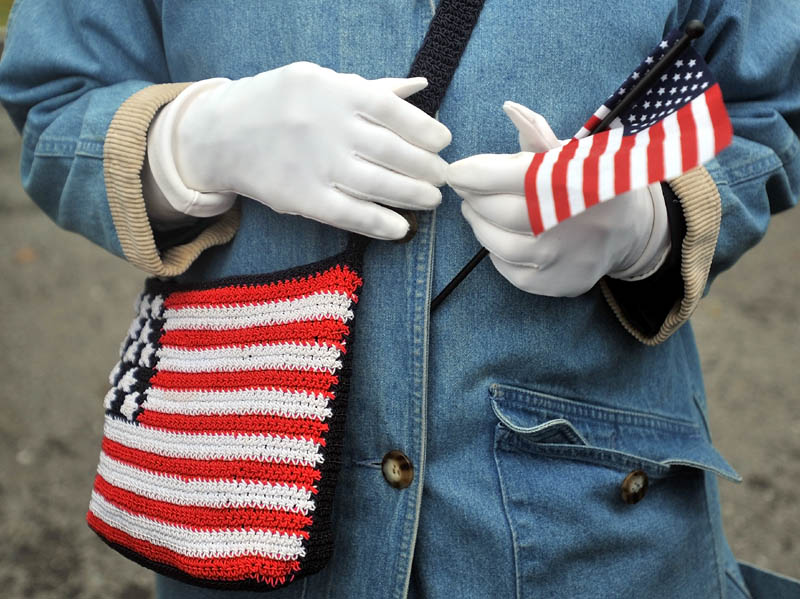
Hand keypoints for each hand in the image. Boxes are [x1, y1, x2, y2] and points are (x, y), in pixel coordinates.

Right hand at [144, 62, 450, 239]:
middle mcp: (327, 127)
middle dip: (426, 168)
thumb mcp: (320, 82)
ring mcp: (314, 164)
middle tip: (442, 177)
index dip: (425, 130)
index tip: (443, 143)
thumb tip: (419, 88)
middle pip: (392, 151)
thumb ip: (371, 89)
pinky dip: (380, 223)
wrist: (220, 135)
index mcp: (334, 91)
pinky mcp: (301, 198)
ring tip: (431, 200)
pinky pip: (349, 214)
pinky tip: (401, 228)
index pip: (393, 111)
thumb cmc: (280, 104)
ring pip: (377, 184)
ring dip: (412, 196)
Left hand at [446, 102, 669, 296]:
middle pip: (497, 212)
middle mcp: (567, 222)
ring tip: (477, 211)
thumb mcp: (574, 154)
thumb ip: (537, 133)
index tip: (455, 172)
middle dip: (474, 199)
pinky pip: (510, 271)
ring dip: (479, 226)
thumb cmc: (592, 184)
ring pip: (498, 245)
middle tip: (467, 190)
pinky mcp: (558, 283)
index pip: (510, 176)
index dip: (474, 173)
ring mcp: (563, 257)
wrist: (633, 231)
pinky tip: (500, 237)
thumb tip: (509, 108)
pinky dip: (496, 252)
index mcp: (572, 180)